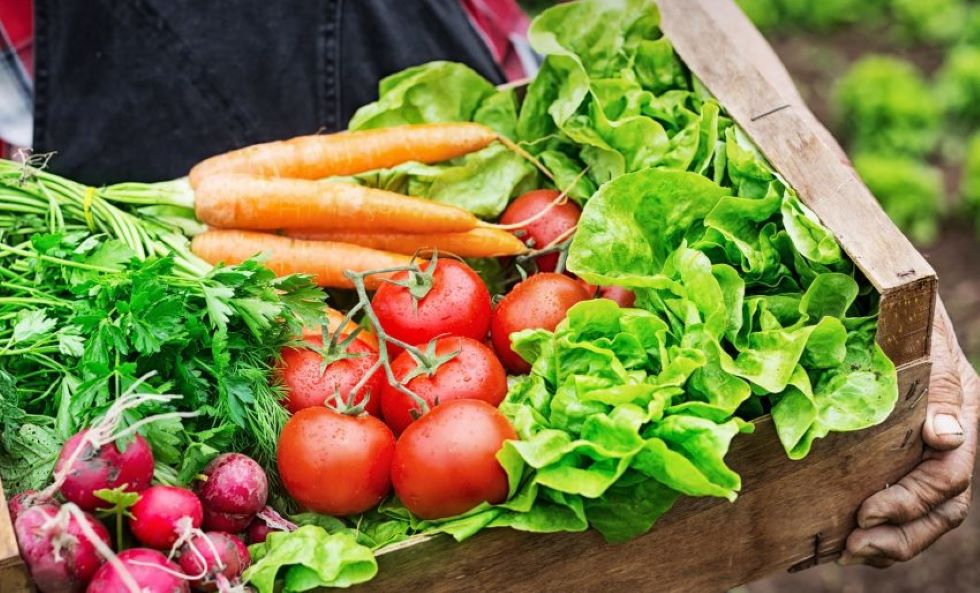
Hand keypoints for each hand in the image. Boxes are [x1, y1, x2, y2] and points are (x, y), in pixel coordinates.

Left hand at [840, 300, 978, 566]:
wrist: (890, 298)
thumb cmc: (904, 313)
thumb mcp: (922, 338)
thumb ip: (936, 386)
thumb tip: (946, 437)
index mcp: (961, 411)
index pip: (950, 476)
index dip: (912, 500)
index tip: (868, 511)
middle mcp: (949, 438)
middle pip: (942, 508)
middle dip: (901, 535)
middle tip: (854, 545)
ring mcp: (925, 450)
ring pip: (926, 516)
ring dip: (889, 542)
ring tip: (849, 553)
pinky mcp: (898, 456)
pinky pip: (900, 505)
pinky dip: (878, 529)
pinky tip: (842, 541)